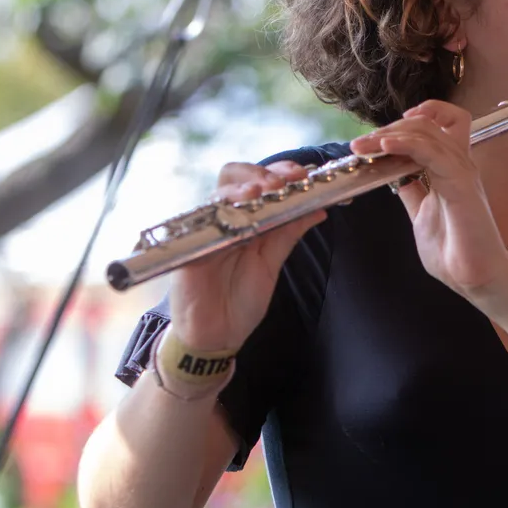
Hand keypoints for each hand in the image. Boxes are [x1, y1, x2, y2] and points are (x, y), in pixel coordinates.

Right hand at [169, 161, 326, 351]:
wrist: (218, 336)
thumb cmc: (240, 299)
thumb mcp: (271, 262)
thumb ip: (289, 233)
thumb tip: (319, 207)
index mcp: (244, 218)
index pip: (258, 180)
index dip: (279, 172)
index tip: (303, 175)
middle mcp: (223, 218)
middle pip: (234, 176)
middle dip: (260, 172)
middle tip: (283, 181)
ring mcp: (204, 231)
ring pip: (218, 194)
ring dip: (241, 187)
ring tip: (262, 190)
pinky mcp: (188, 249)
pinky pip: (199, 224)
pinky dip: (218, 215)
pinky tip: (236, 215)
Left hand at [350, 101, 507, 297]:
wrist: (477, 279)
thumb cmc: (455, 251)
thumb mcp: (422, 215)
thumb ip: (413, 193)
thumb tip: (396, 178)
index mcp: (450, 169)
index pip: (439, 125)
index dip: (410, 121)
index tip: (380, 135)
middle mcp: (458, 165)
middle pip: (426, 124)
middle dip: (389, 128)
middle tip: (361, 144)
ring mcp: (461, 172)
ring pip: (427, 132)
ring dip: (390, 135)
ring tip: (365, 145)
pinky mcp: (461, 184)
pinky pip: (432, 153)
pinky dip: (406, 145)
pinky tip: (385, 147)